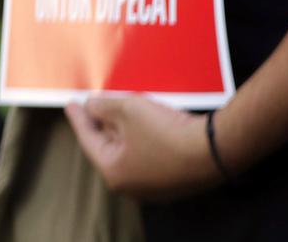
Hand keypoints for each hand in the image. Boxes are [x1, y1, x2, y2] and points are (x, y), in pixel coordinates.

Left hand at [65, 96, 218, 199]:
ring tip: (132, 108)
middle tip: (101, 103)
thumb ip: (105, 106)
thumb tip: (93, 105)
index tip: (72, 103)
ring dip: (131, 129)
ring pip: (135, 150)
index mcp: (114, 172)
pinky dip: (150, 138)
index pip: (89, 139)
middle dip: (107, 123)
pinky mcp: (176, 179)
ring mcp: (155, 185)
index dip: (79, 117)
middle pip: (112, 146)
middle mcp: (131, 184)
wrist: (216, 149)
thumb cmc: (169, 133)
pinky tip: (157, 121)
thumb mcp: (130, 109)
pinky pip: (155, 155)